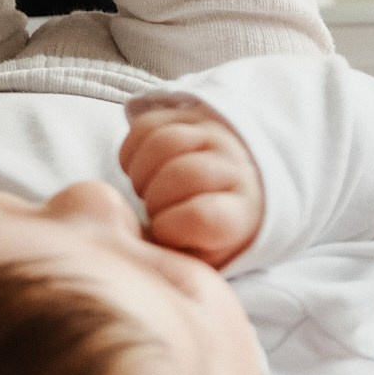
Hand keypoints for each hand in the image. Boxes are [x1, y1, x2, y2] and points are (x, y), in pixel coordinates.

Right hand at [119, 103, 264, 267]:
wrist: (237, 193)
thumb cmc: (210, 235)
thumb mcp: (202, 259)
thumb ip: (178, 257)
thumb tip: (145, 244)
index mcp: (241, 212)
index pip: (202, 216)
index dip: (170, 226)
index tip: (163, 233)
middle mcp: (235, 166)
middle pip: (182, 173)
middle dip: (155, 197)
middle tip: (153, 211)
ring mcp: (214, 135)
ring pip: (164, 141)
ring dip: (141, 171)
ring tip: (145, 189)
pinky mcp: (189, 115)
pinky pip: (147, 124)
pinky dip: (131, 151)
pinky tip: (138, 170)